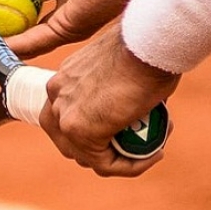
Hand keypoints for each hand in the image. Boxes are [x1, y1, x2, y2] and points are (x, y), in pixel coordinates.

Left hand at [41, 23, 179, 176]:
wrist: (148, 42)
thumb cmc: (146, 47)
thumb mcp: (123, 66)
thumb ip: (116, 87)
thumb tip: (133, 104)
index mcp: (63, 79)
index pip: (67, 117)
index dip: (95, 132)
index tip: (127, 131)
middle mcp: (56, 96)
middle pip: (69, 141)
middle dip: (102, 151)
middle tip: (136, 146)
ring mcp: (64, 114)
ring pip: (87, 157)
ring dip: (120, 160)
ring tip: (152, 149)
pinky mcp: (79, 131)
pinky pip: (105, 164)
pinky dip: (130, 166)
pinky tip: (154, 155)